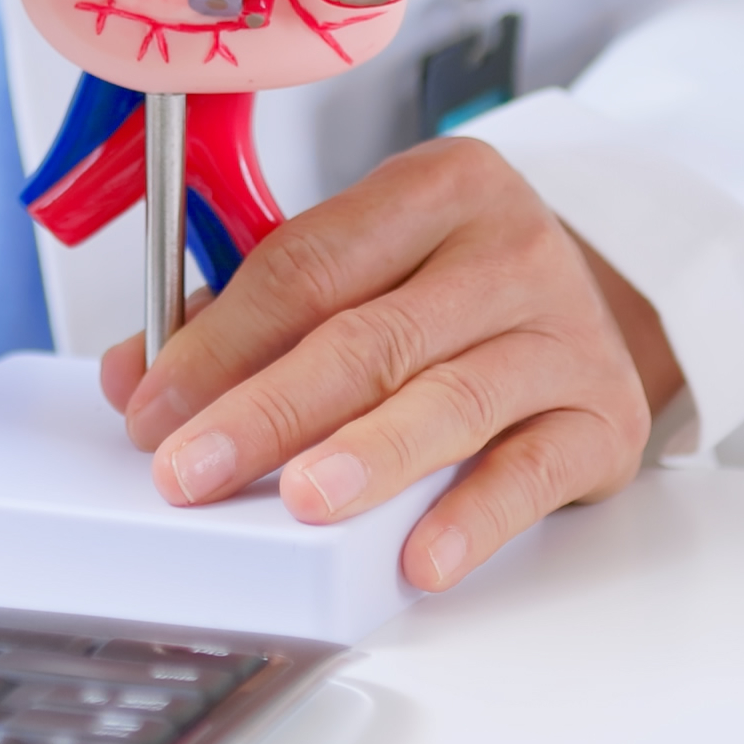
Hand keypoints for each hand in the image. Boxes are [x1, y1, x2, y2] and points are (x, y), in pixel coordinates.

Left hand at [99, 137, 684, 590]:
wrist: (596, 306)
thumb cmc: (453, 286)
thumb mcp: (361, 266)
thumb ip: (246, 313)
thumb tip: (138, 377)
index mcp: (434, 189)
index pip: (307, 264)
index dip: (220, 341)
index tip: (155, 407)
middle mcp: (507, 250)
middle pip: (369, 337)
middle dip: (268, 409)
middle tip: (192, 471)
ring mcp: (564, 333)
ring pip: (449, 400)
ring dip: (366, 455)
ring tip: (300, 500)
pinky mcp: (604, 417)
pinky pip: (532, 472)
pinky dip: (472, 516)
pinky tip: (419, 555)